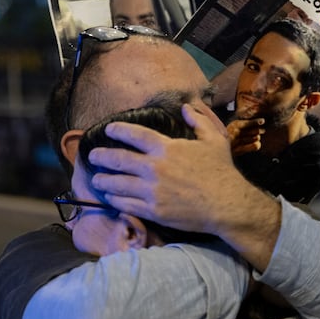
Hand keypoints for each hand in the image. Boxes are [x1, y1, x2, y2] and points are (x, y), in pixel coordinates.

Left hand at [89, 103, 281, 270]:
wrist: (227, 205)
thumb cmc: (222, 171)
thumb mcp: (215, 139)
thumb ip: (199, 121)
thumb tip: (186, 107)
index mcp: (167, 148)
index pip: (135, 135)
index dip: (118, 130)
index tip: (108, 130)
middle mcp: (154, 168)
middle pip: (119, 159)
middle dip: (101, 156)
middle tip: (92, 156)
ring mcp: (152, 191)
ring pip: (118, 184)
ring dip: (103, 180)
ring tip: (96, 179)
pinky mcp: (154, 211)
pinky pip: (127, 204)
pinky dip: (115, 200)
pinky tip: (110, 198)